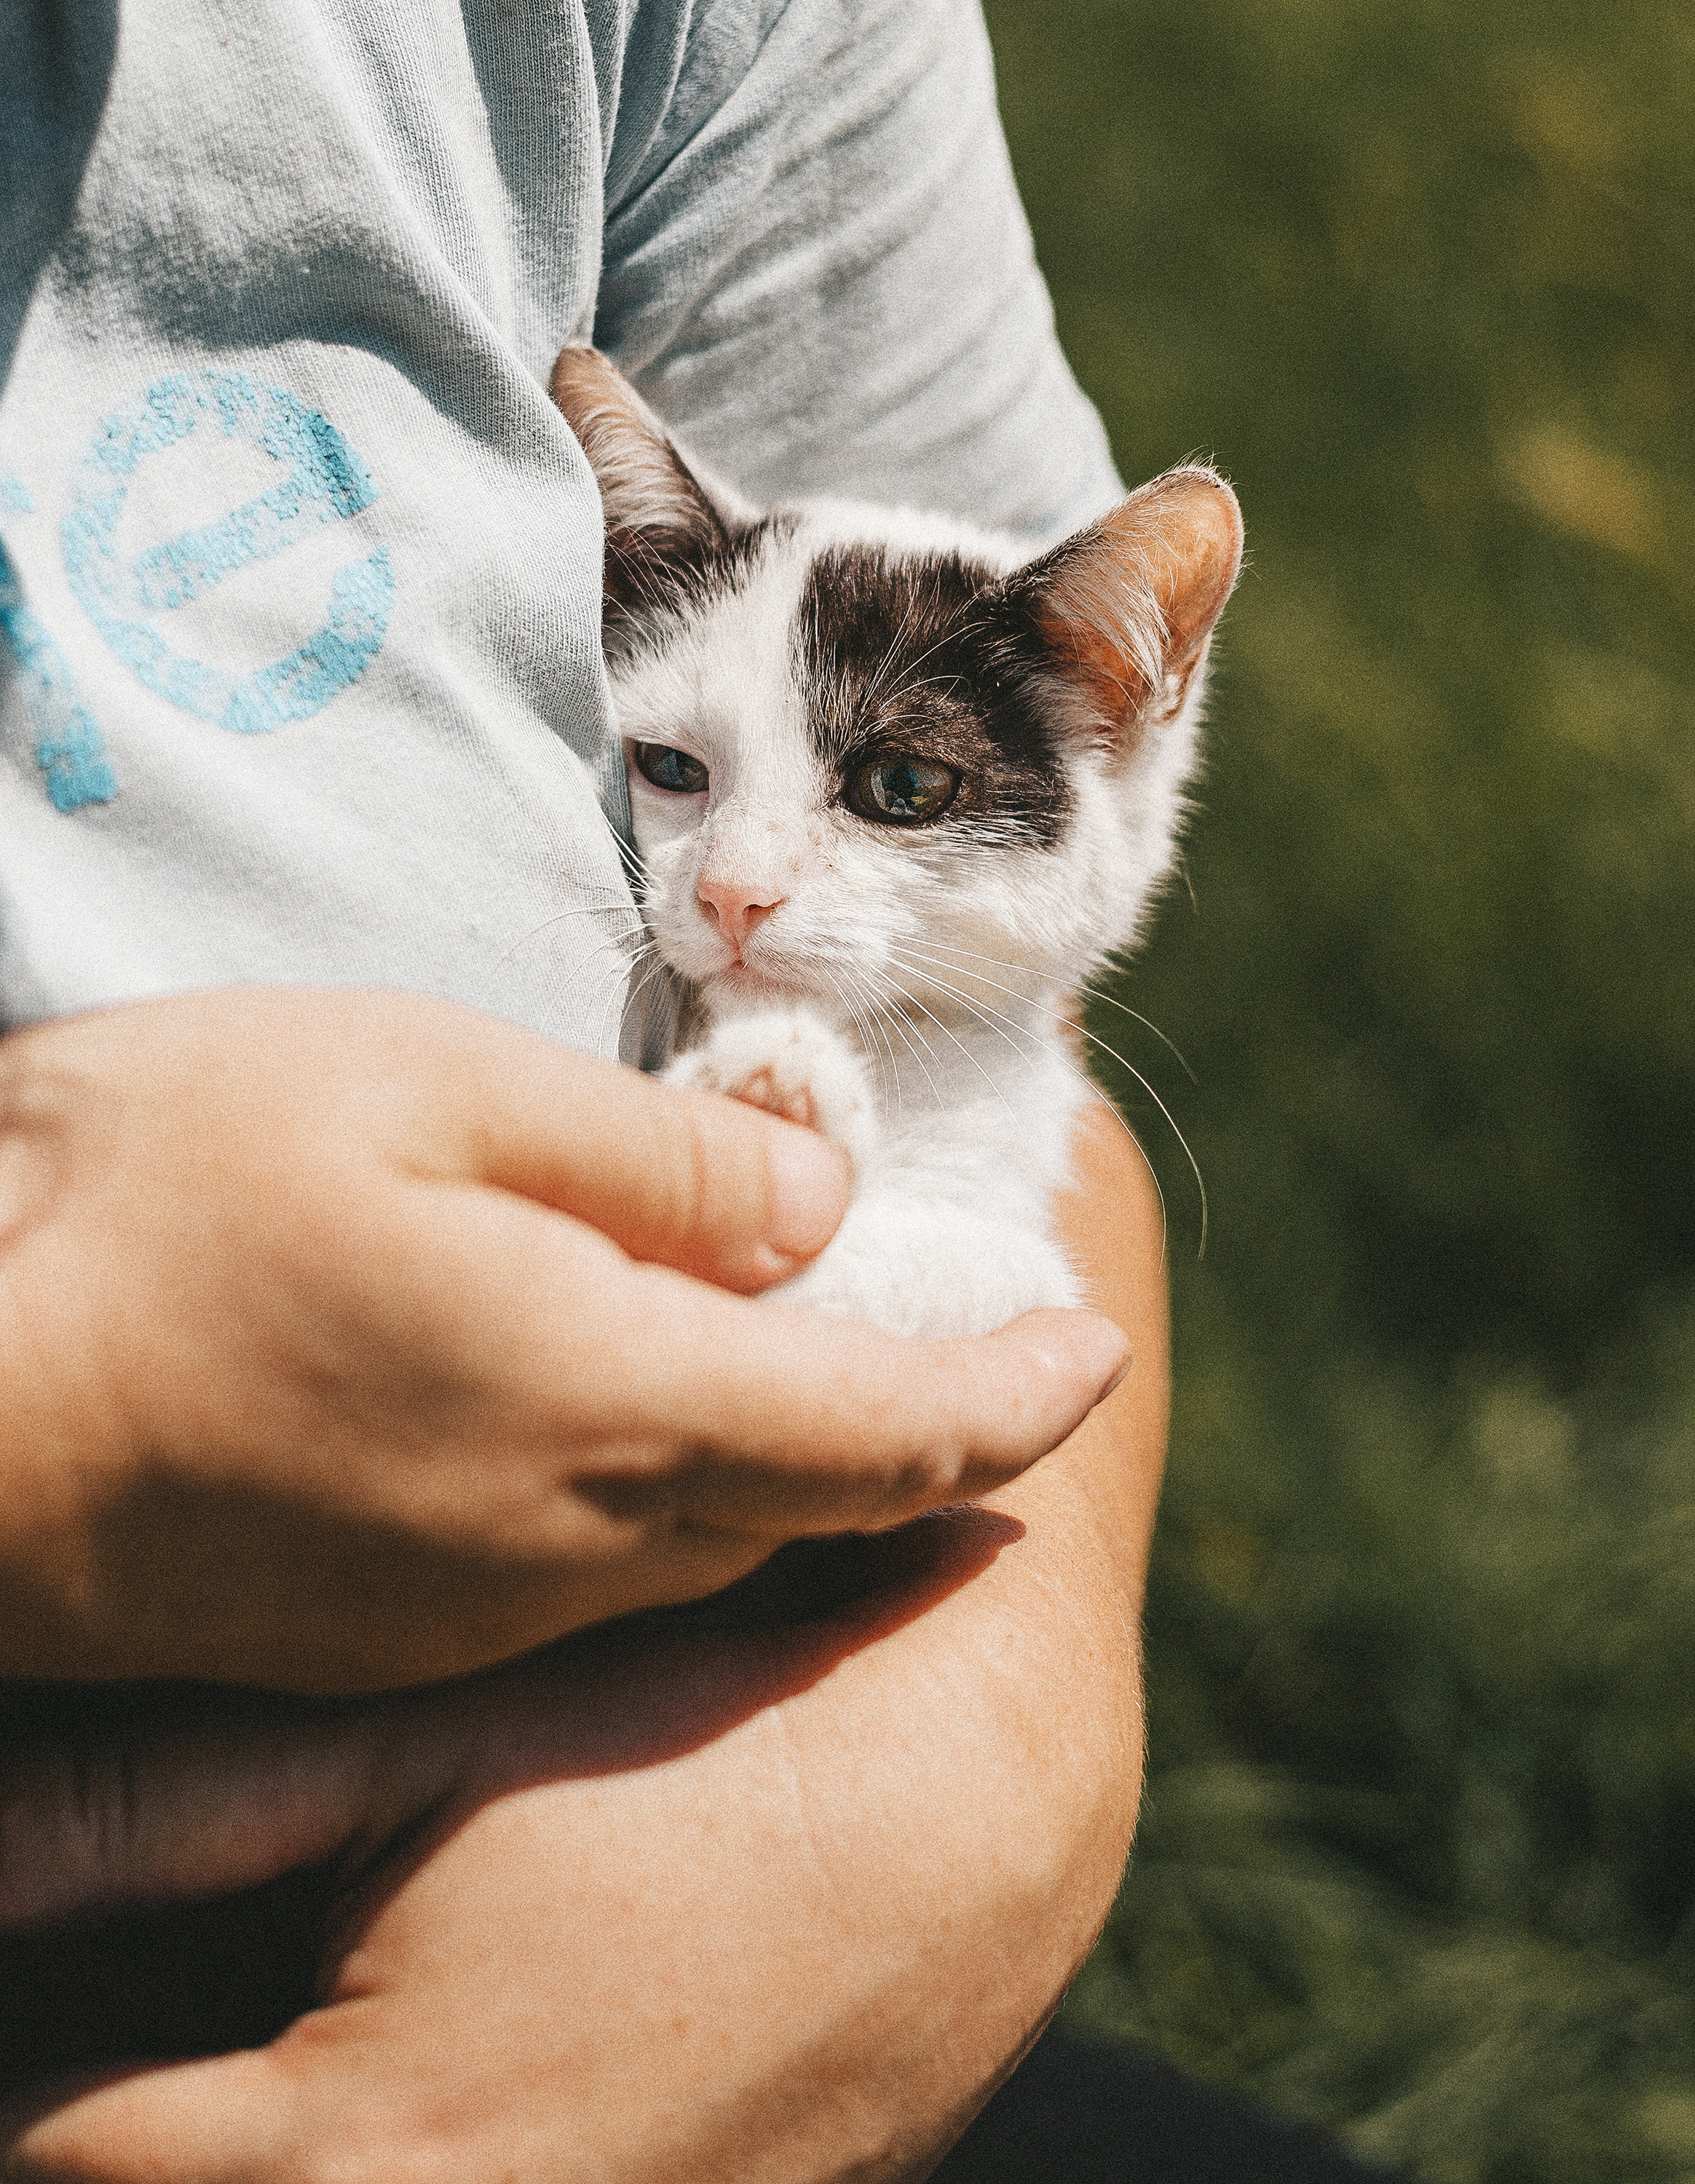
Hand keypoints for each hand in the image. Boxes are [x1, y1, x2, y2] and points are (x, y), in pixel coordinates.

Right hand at [0, 1106, 1165, 2183]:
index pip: (897, 1431)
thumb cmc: (170, 1198)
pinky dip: (687, 1484)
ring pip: (721, 1537)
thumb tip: (816, 1211)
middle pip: (826, 1498)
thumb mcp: (428, 1091)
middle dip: (939, 1429)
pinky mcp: (412, 1624)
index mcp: (612, 1398)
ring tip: (841, 1352)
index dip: (1020, 1394)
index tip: (1098, 1344)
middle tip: (999, 1342)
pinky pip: (610, 1566)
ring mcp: (491, 1604)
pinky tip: (659, 1405)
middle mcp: (580, 1540)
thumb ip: (655, 1159)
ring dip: (812, 1455)